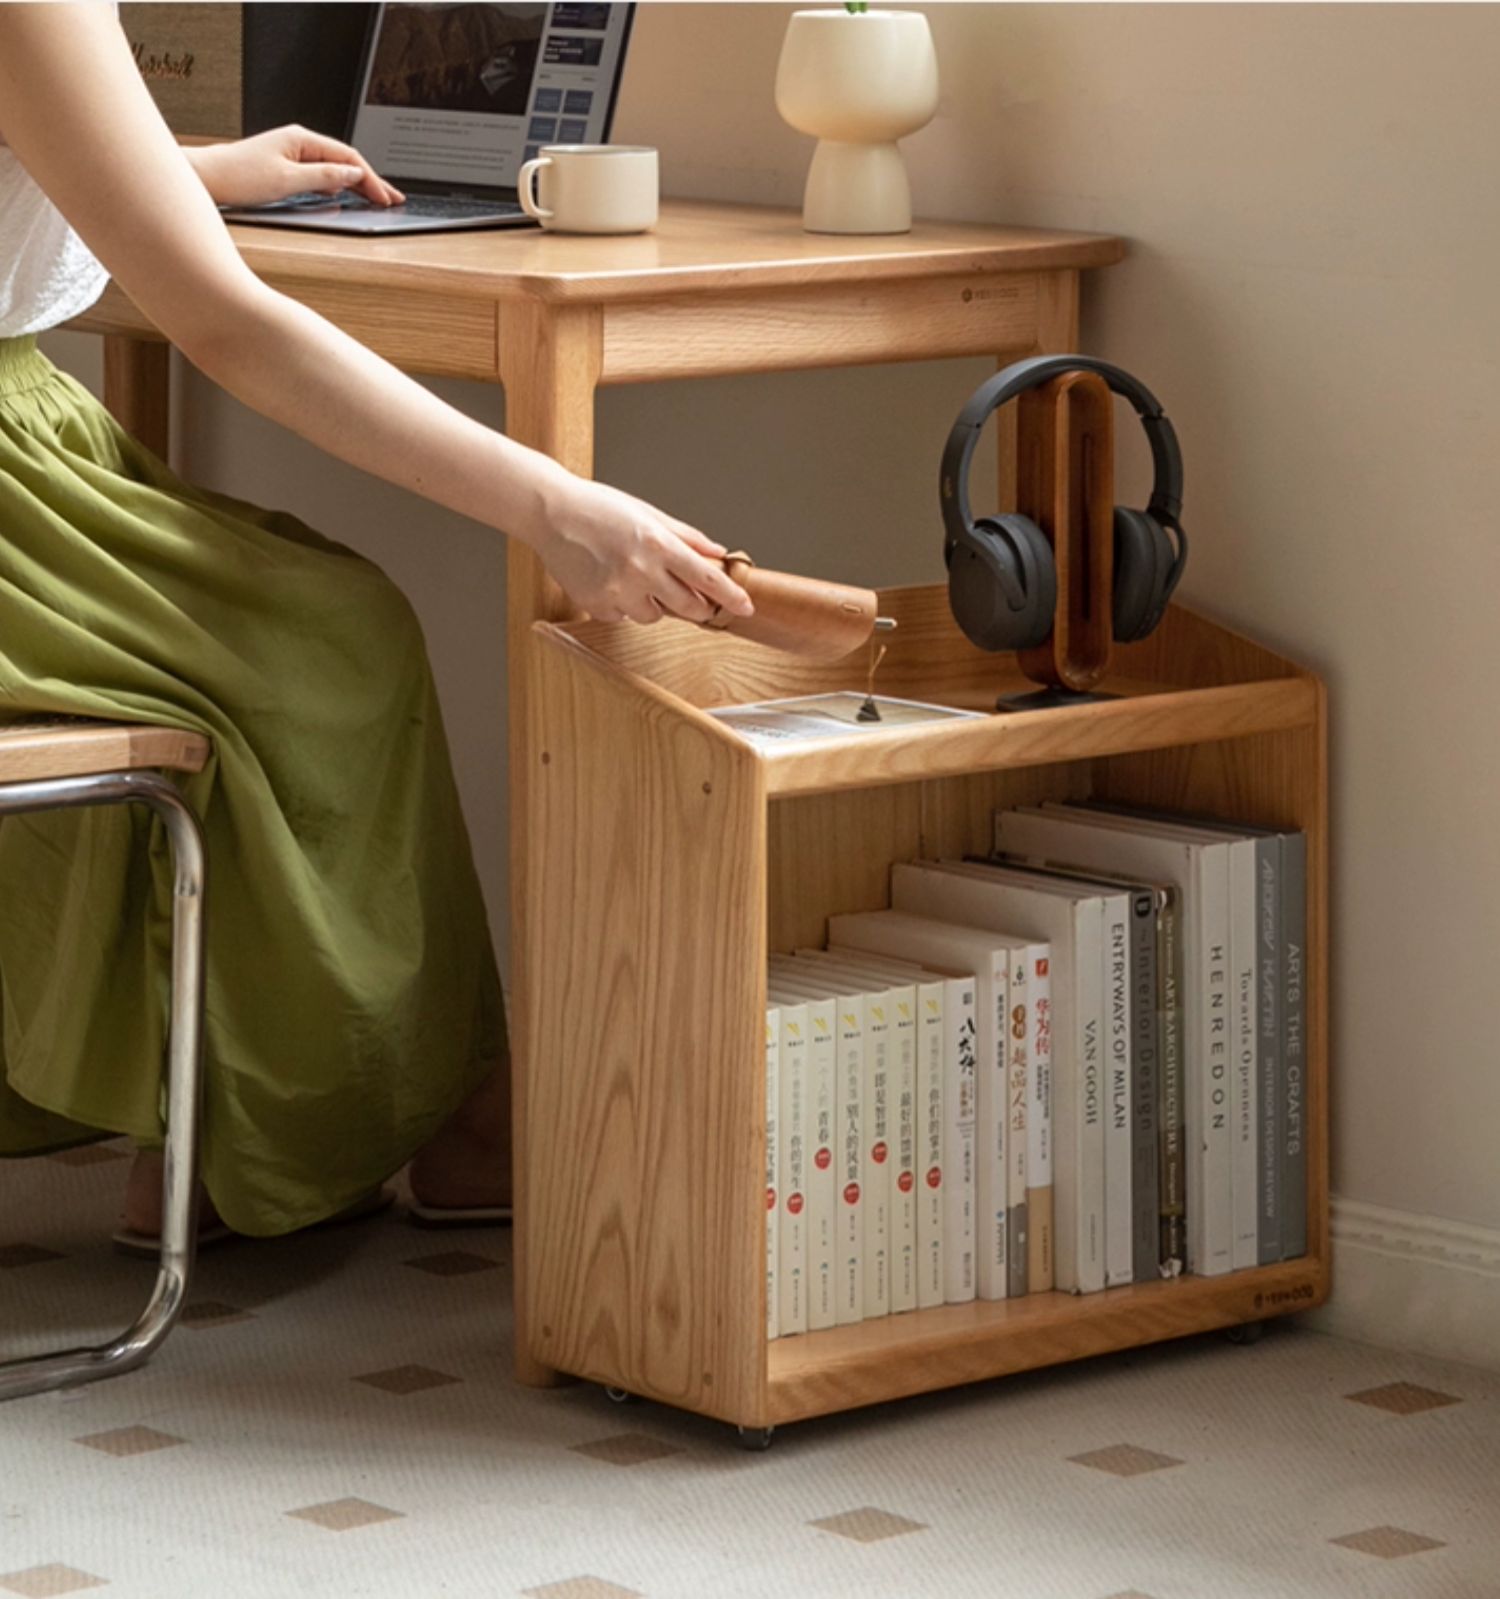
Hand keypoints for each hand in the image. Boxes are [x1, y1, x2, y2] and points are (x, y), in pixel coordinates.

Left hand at [185, 125, 403, 208]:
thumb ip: (323, 177)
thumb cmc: (239, 176)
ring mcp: (292, 153)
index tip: (385, 198)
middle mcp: (298, 142)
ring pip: (333, 168)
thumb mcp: (287, 180)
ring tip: (376, 199)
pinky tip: (346, 196)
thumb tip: (352, 174)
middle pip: (344, 161)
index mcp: (301, 139)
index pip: (347, 157)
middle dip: (370, 181)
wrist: (208, 178)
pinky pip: (320, 174)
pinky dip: (337, 186)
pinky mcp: (286, 166)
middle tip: (392, 199)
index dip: (370, 179)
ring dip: (356, 184)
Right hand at [531, 476, 753, 625]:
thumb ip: (686, 537)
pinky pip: (623, 617)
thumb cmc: (599, 508)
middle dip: (695, 604)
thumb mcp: (648, 514)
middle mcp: (640, 571)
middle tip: (687, 592)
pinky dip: (622, 604)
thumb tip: (717, 553)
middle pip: (688, 607)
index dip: (730, 596)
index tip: (745, 607)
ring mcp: (617, 591)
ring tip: (632, 575)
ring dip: (654, 603)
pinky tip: (608, 579)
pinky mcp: (596, 605)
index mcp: (658, 544)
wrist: (551, 514)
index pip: (707, 578)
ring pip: (654, 616)